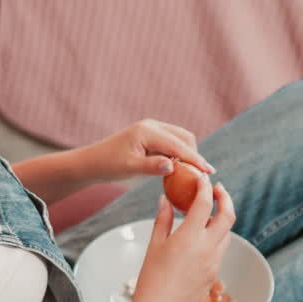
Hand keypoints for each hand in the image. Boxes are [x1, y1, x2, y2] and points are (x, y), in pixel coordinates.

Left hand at [81, 119, 214, 181]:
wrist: (93, 161)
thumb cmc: (108, 165)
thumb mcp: (129, 168)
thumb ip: (151, 166)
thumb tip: (173, 166)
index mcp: (147, 131)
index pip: (178, 145)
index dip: (195, 159)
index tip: (209, 171)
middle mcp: (152, 125)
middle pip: (184, 137)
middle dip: (194, 155)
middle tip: (201, 176)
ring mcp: (152, 128)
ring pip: (180, 138)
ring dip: (187, 154)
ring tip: (191, 174)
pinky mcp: (151, 135)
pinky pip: (172, 142)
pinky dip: (179, 153)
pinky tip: (179, 169)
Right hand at [130, 175, 235, 301]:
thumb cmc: (151, 280)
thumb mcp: (154, 246)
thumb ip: (163, 219)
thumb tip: (165, 200)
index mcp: (189, 238)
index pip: (205, 203)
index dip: (205, 187)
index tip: (203, 179)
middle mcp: (207, 248)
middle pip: (228, 215)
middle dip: (225, 198)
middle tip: (217, 189)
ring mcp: (214, 263)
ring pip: (228, 233)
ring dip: (222, 219)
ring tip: (209, 212)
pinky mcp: (214, 274)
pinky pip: (221, 250)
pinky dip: (216, 237)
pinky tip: (203, 237)